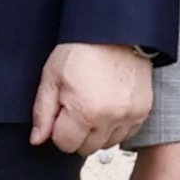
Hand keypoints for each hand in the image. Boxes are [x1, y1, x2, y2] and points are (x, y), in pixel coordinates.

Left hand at [30, 40, 154, 155]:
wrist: (116, 31)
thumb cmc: (83, 49)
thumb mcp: (52, 77)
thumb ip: (43, 112)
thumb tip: (37, 140)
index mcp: (85, 112)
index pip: (65, 144)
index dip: (59, 129)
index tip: (62, 112)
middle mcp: (110, 119)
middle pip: (86, 148)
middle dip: (77, 133)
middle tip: (77, 107)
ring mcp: (129, 116)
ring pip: (107, 144)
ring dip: (97, 132)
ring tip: (94, 105)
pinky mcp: (143, 112)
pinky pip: (126, 135)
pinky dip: (115, 127)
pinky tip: (109, 107)